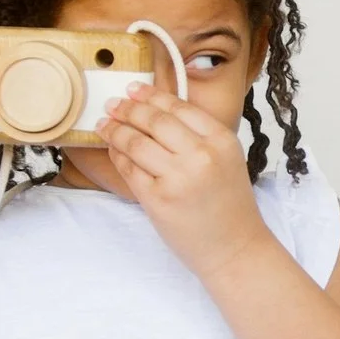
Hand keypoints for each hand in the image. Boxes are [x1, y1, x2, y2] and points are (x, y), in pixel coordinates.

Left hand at [96, 83, 271, 275]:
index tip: (134, 90)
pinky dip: (117, 156)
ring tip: (105, 124)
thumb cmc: (229, 205)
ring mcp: (178, 178)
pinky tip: (113, 150)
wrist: (234, 248)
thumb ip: (199, 135)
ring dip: (116, 130)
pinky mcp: (158, 199)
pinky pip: (129, 169)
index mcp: (222, 140)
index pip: (179, 107)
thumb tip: (156, 110)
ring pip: (136, 142)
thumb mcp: (226, 159)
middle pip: (155, 121)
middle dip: (128, 109)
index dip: (152, 96)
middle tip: (113, 104)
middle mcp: (201, 155)